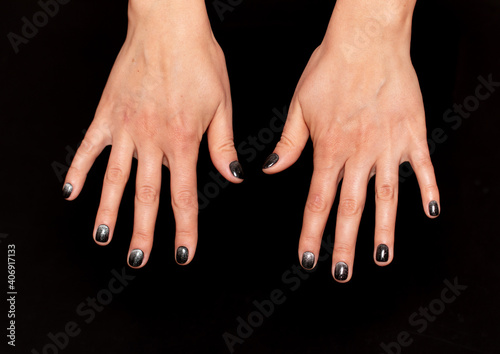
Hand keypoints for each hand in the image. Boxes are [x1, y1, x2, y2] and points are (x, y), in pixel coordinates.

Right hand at [62, 0, 242, 267]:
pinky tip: (70, 191)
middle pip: (147, 196)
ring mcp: (126, 128)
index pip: (184, 196)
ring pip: (115, 179)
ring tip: (104, 238)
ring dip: (108, 211)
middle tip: (138, 259)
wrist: (168, 25)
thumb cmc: (199, 59)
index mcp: (183, 140)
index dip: (185, 229)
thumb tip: (233, 176)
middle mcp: (152, 140)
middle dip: (143, 232)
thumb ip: (224, 145)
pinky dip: (78, 169)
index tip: (183, 254)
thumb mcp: (223, 103)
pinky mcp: (106, 114)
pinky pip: (88, 147)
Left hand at [263, 0, 439, 281]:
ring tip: (382, 257)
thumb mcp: (299, 106)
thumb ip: (288, 144)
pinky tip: (429, 212)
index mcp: (329, 149)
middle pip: (350, 209)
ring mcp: (388, 146)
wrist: (366, 40)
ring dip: (385, 230)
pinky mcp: (412, 133)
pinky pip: (422, 168)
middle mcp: (358, 154)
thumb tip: (271, 170)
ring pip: (387, 197)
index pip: (317, 202)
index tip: (308, 258)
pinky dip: (427, 190)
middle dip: (344, 245)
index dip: (312, 233)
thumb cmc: (331, 69)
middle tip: (342, 273)